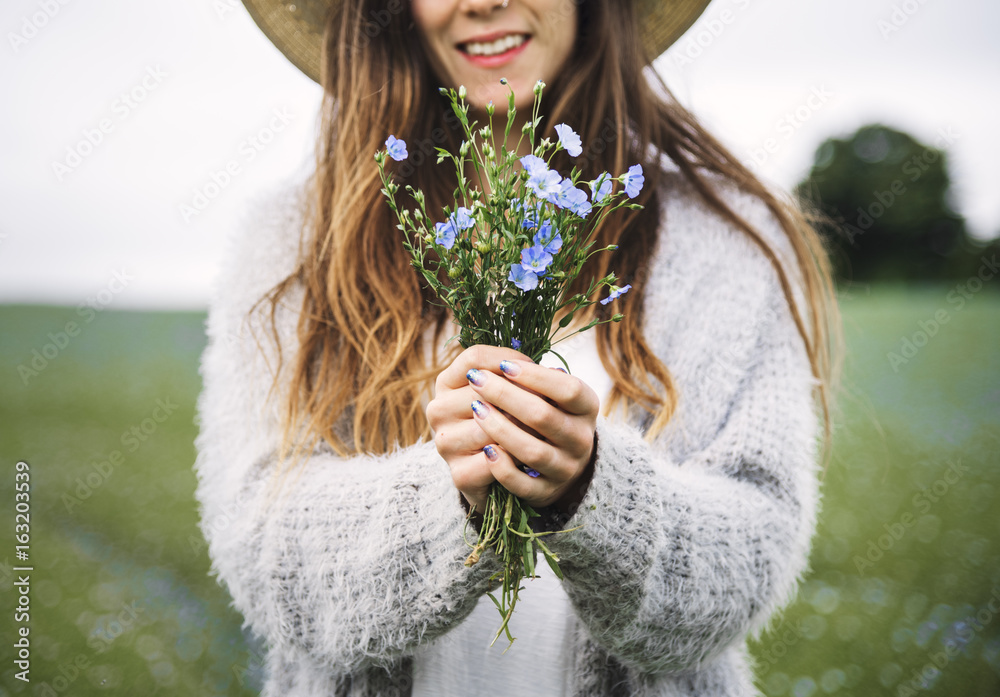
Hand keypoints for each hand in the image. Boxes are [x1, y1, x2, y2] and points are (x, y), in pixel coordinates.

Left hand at [426, 344, 598, 514]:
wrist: (560, 463)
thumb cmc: (549, 416)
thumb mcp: (554, 394)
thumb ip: (537, 379)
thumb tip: (503, 363)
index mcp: (587, 408)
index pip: (568, 390)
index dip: (535, 376)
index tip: (504, 365)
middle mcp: (582, 440)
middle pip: (543, 416)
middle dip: (505, 395)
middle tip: (477, 380)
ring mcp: (565, 469)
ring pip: (532, 451)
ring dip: (500, 429)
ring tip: (477, 409)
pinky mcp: (546, 493)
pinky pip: (524, 485)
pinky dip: (503, 468)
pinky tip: (486, 450)